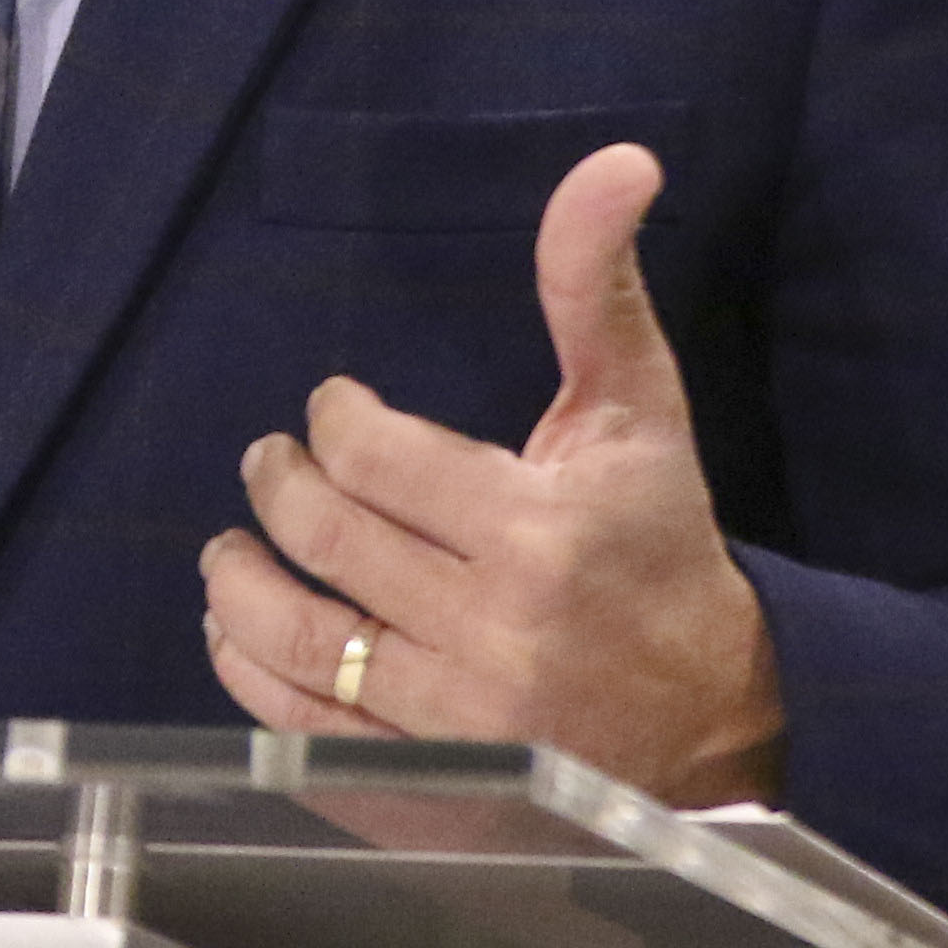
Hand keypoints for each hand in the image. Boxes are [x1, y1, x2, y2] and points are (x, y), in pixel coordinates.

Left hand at [200, 143, 784, 803]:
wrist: (718, 725)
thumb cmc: (662, 550)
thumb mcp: (643, 413)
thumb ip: (599, 288)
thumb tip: (617, 161)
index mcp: (540, 532)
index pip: (376, 456)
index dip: (332, 420)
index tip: (331, 410)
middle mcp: (493, 629)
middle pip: (325, 538)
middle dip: (276, 485)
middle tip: (269, 463)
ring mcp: (454, 717)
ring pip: (295, 635)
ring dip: (236, 581)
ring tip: (230, 547)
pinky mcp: (425, 786)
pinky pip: (299, 725)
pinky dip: (247, 671)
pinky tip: (237, 631)